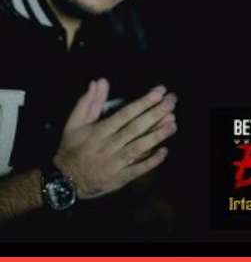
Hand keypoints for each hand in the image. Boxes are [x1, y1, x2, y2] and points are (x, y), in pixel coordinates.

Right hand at [53, 79, 176, 198]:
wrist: (66, 180)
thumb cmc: (72, 148)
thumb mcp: (75, 122)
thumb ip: (88, 101)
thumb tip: (99, 81)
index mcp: (99, 131)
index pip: (125, 114)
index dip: (143, 102)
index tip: (159, 92)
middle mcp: (108, 145)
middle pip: (135, 128)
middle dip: (155, 114)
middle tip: (172, 102)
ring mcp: (114, 163)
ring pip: (138, 148)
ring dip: (156, 136)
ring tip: (173, 124)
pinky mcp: (119, 178)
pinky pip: (137, 170)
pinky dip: (151, 162)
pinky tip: (165, 152)